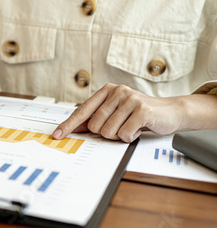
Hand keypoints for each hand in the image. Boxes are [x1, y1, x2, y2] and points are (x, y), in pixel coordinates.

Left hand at [52, 83, 184, 142]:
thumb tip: (73, 129)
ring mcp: (129, 99)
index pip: (82, 111)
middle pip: (95, 126)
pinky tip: (139, 128)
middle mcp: (117, 91)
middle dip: (106, 132)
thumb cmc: (139, 113)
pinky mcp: (142, 110)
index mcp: (107, 90)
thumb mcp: (115, 112)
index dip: (69, 124)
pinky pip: (124, 135)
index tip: (57, 135)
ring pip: (108, 132)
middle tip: (121, 126)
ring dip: (119, 135)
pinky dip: (130, 137)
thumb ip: (96, 118)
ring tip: (131, 126)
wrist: (170, 112)